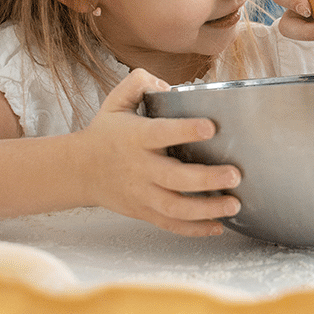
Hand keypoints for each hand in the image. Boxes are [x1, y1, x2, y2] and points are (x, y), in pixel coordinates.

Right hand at [79, 69, 242, 235]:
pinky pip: (171, 224)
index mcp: (135, 137)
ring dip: (207, 209)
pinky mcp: (144, 211)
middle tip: (234, 174)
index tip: (211, 127)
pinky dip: (195, 229)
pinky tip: (218, 225)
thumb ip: (138, 83)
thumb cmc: (105, 134)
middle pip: (174, 178)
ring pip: (175, 207)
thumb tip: (165, 84)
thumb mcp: (115, 102)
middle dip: (207, 179)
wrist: (79, 171)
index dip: (185, 130)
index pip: (160, 134)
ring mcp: (142, 193)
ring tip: (234, 204)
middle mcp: (139, 168)